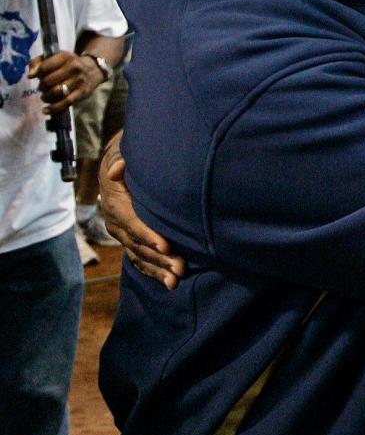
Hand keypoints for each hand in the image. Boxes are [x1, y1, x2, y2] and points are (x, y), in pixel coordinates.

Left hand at [28, 51, 104, 113]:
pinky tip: (46, 110)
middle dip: (41, 86)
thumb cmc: (69, 63)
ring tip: (45, 96)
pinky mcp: (82, 93)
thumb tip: (30, 76)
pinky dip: (53, 108)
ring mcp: (78, 81)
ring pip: (56, 92)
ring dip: (46, 97)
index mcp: (65, 57)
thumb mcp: (56, 57)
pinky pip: (65, 103)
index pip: (45, 67)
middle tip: (42, 87)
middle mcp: (73, 68)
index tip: (38, 76)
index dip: (38, 74)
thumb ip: (38, 62)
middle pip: (48, 81)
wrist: (93, 69)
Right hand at [99, 132, 185, 289]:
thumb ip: (121, 158)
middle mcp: (115, 221)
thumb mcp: (123, 150)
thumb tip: (116, 170)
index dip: (147, 234)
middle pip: (137, 243)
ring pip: (139, 255)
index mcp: (114, 201)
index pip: (131, 221)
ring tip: (176, 280)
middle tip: (180, 268)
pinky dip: (153, 272)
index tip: (165, 246)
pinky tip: (169, 283)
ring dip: (158, 269)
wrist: (119, 162)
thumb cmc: (128, 155)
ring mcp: (122, 233)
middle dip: (159, 257)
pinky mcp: (130, 240)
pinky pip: (139, 259)